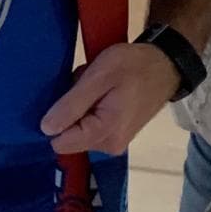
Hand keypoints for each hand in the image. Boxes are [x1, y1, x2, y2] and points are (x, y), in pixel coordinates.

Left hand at [40, 42, 179, 155]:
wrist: (164, 65)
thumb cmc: (132, 66)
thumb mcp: (99, 77)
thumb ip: (72, 104)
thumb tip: (45, 129)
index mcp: (104, 135)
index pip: (61, 142)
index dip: (56, 118)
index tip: (65, 94)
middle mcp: (109, 146)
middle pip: (70, 134)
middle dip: (71, 108)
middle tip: (86, 83)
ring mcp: (114, 141)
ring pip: (80, 126)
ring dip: (81, 104)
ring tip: (96, 83)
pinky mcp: (117, 132)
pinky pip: (91, 122)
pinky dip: (91, 105)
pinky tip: (102, 88)